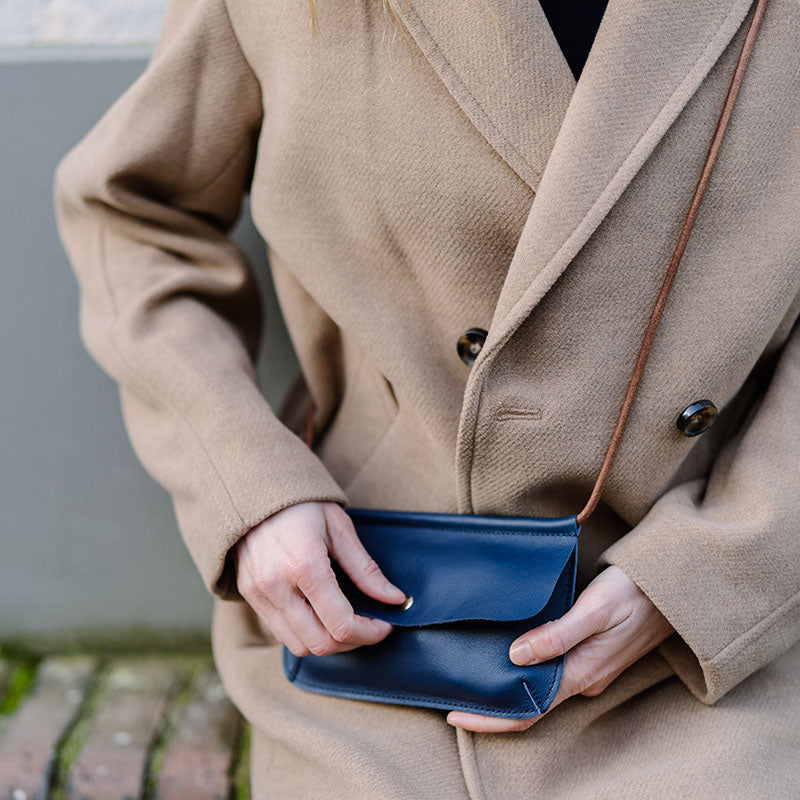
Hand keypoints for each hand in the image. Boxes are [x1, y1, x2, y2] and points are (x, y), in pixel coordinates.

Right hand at [234, 500, 407, 656]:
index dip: (370, 633)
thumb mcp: (340, 528)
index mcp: (304, 566)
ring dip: (327, 641)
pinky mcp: (249, 595)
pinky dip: (305, 631)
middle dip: (351, 641)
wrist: (254, 486)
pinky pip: (280, 631)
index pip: (341, 624)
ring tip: (345, 620)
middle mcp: (276, 586)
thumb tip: (394, 599)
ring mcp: (258, 593)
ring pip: (298, 645)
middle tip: (369, 626)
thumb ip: (366, 570)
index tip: (384, 625)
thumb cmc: (302, 503)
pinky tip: (320, 612)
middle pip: (320, 644)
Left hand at [446, 565, 674, 731]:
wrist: (676, 585)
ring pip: (542, 687)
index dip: (491, 718)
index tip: (456, 715)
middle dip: (494, 705)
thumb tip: (515, 657)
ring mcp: (590, 668)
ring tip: (473, 675)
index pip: (529, 710)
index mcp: (581, 673)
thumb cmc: (634, 591)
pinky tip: (509, 656)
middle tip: (455, 695)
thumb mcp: (594, 609)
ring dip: (510, 687)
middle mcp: (584, 678)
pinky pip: (554, 671)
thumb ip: (557, 635)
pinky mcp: (593, 654)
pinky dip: (528, 670)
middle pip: (532, 703)